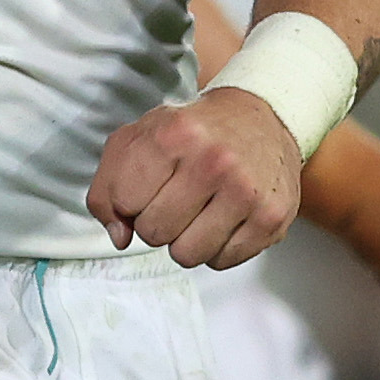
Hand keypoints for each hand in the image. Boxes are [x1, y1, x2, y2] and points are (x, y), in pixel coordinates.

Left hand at [87, 87, 299, 268]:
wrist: (258, 118)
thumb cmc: (192, 131)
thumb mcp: (137, 138)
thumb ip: (109, 185)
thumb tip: (119, 236)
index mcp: (173, 135)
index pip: (124, 201)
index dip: (126, 202)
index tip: (142, 189)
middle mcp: (213, 162)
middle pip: (154, 233)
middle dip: (155, 222)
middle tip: (171, 200)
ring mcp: (246, 192)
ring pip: (187, 254)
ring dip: (184, 240)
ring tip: (195, 211)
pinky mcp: (270, 219)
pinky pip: (221, 261)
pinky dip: (215, 248)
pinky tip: (221, 218)